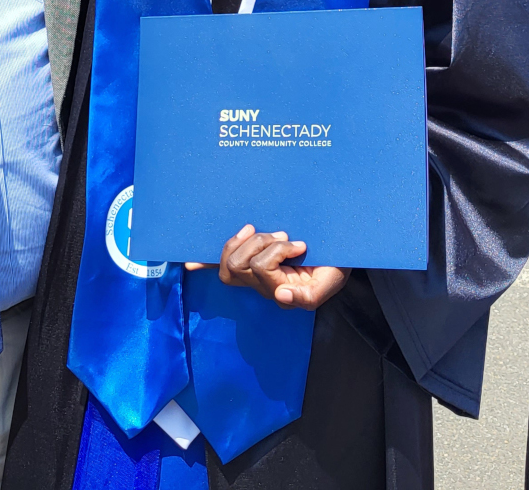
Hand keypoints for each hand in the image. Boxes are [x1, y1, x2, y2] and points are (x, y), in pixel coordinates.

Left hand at [197, 225, 349, 309]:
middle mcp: (262, 285)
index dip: (276, 251)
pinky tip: (190, 265)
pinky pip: (222, 267)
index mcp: (280, 290)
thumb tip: (281, 296)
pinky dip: (206, 265)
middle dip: (257, 243)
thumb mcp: (331, 281)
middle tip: (282, 235)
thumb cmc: (335, 266)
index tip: (300, 245)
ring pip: (229, 262)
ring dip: (248, 240)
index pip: (259, 268)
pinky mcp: (250, 262)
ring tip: (270, 234)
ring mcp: (253, 275)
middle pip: (237, 266)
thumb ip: (308, 295)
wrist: (338, 255)